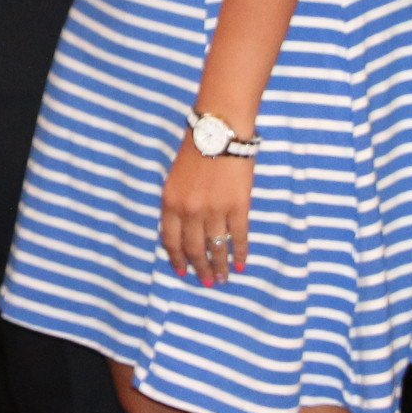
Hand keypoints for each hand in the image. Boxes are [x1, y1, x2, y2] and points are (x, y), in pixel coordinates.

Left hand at [158, 137, 255, 285]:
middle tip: (207, 282)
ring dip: (220, 266)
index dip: (177, 259)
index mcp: (170, 203)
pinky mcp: (238, 207)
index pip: (171, 241)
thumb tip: (185, 232)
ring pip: (216, 248)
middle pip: (194, 249)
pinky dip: (240, 253)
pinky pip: (238, 237)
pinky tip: (241, 264)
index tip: (183, 272)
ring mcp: (214, 211)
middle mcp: (190, 211)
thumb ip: (177, 204)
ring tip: (224, 279)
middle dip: (200, 269)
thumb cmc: (195, 149)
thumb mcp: (174, 178)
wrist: (219, 130)